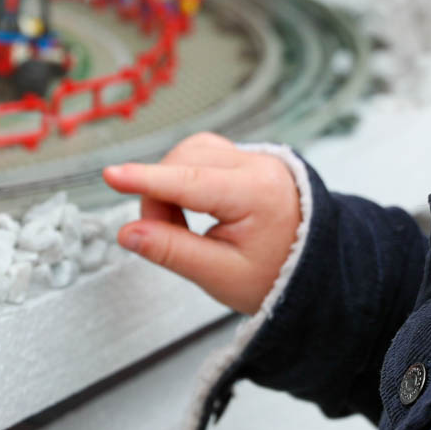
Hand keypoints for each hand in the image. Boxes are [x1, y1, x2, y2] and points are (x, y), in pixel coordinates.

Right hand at [102, 133, 299, 313]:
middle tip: (163, 237)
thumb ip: (172, 251)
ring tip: (181, 226)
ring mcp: (257, 159)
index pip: (190, 181)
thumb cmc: (276, 277)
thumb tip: (128, 233)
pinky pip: (204, 155)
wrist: (319, 269)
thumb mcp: (221, 276)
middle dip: (160, 194)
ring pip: (192, 152)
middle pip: (186, 160)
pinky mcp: (249, 160)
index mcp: (258, 194)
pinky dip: (186, 177)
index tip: (111, 176)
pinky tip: (193, 206)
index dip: (147, 181)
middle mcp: (260, 166)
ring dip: (171, 184)